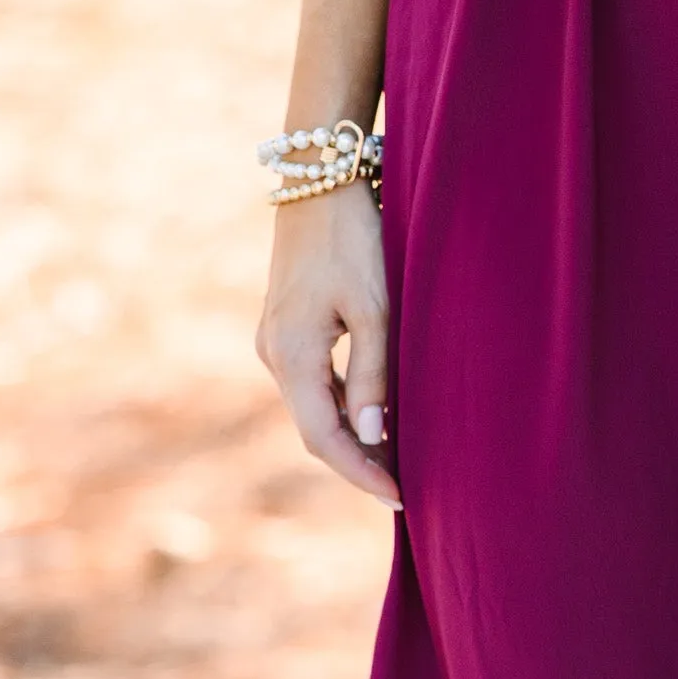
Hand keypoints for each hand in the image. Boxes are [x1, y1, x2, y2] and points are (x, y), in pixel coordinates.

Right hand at [254, 187, 399, 508]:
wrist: (318, 180)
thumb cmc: (353, 239)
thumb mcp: (375, 307)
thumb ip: (373, 373)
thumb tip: (371, 435)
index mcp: (291, 355)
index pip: (323, 438)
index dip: (361, 472)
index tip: (400, 498)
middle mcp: (273, 354)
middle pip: (314, 429)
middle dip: (357, 462)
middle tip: (404, 489)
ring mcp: (275, 341)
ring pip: (313, 408)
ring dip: (351, 436)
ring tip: (396, 461)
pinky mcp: (287, 327)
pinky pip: (313, 383)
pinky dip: (342, 406)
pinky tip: (374, 416)